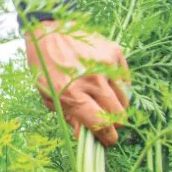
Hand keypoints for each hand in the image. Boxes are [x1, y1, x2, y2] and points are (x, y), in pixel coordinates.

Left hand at [26, 21, 130, 146]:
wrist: (49, 30)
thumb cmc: (45, 66)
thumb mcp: (49, 96)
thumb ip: (70, 117)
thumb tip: (87, 137)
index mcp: (72, 93)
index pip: (101, 124)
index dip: (107, 138)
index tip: (107, 140)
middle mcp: (92, 79)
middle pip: (119, 115)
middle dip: (114, 124)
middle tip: (106, 122)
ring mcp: (107, 64)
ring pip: (125, 99)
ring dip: (116, 105)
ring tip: (102, 99)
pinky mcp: (115, 52)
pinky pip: (125, 80)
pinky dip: (118, 86)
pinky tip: (104, 81)